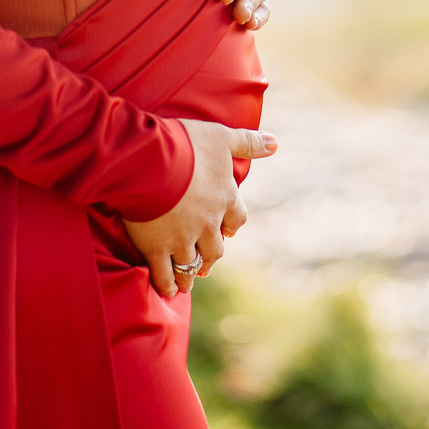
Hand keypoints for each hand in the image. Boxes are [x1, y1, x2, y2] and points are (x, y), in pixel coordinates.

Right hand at [121, 119, 277, 297]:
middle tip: (206, 263)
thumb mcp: (222, 137)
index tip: (228, 233)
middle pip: (215, 248)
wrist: (152, 162)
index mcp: (225, 198)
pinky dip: (167, 284)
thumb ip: (248, 142)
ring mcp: (183, 239)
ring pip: (191, 264)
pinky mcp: (157, 248)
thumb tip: (275, 144)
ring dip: (190, 274)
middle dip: (210, 256)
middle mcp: (208, 224)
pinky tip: (168, 291)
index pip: (237, 219)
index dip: (231, 227)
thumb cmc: (187, 144)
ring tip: (187, 283)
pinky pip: (165, 273)